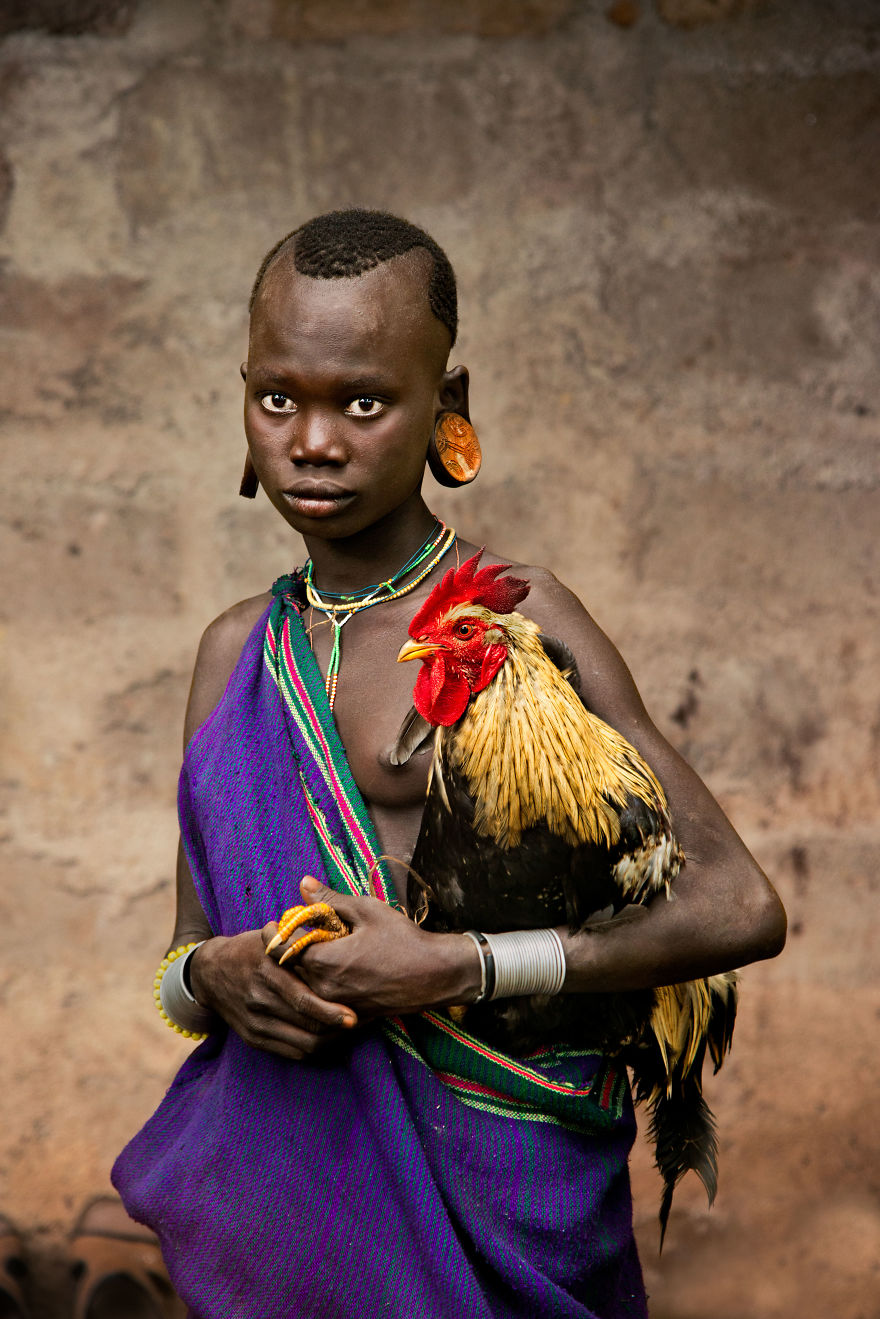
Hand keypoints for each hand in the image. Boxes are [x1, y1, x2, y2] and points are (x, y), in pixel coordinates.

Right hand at [189, 928, 356, 1060]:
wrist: (210, 973)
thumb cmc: (250, 949)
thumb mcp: (271, 936)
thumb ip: (299, 939)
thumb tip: (338, 933)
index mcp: (266, 971)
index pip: (303, 1000)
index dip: (332, 1011)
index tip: (356, 1013)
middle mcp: (260, 1000)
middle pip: (307, 1026)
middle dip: (339, 1027)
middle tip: (365, 1020)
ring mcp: (256, 1023)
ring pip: (304, 1044)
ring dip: (332, 1040)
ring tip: (354, 1030)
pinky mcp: (254, 1039)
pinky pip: (292, 1052)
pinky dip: (315, 1048)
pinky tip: (332, 1038)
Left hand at [266, 877, 481, 1018]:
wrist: (435, 976)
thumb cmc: (403, 940)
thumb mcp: (367, 910)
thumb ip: (330, 899)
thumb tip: (303, 883)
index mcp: (324, 962)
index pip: (280, 947)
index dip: (278, 930)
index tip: (281, 920)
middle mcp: (324, 988)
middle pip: (289, 967)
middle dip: (292, 946)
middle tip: (304, 929)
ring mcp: (335, 1004)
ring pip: (304, 983)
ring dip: (306, 964)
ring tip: (323, 945)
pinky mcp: (347, 1012)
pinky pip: (322, 996)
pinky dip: (322, 979)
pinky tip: (340, 965)